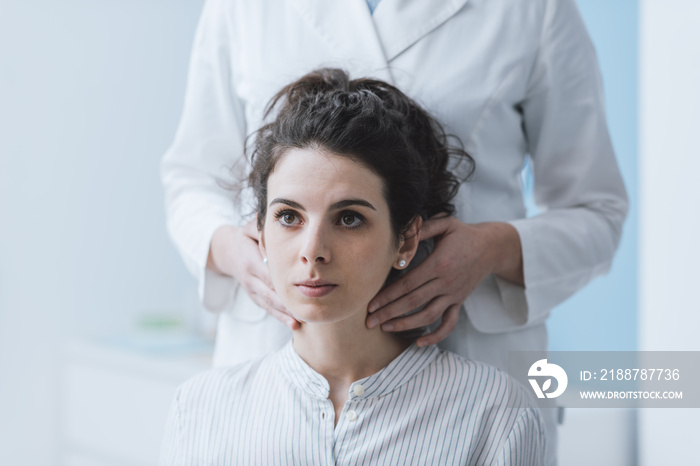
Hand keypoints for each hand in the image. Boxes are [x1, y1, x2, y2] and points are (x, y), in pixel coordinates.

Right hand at [208, 220, 300, 329]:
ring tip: (298, 323)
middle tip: (303, 311)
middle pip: (269, 293)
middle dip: (285, 304)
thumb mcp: (249, 228)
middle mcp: (250, 278)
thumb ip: (261, 230)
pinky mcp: (253, 296)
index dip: (282, 283)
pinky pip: (267, 308)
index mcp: (250, 262)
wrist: (225, 251)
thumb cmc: (244, 237)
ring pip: (268, 304)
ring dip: (284, 315)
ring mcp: (251, 289)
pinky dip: (280, 317)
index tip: (299, 290)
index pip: (268, 274)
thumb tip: (276, 234)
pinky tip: (293, 325)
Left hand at [366, 216, 522, 346]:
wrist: (491, 248)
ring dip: (406, 324)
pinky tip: (420, 343)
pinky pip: (449, 324)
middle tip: (369, 322)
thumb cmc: (463, 234)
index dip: (388, 295)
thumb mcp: (444, 224)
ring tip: (386, 328)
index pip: (408, 284)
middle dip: (389, 313)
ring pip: (428, 316)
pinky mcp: (459, 302)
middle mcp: (446, 282)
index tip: (371, 304)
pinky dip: (436, 336)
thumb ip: (421, 229)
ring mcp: (453, 295)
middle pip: (413, 302)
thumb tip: (399, 236)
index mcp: (438, 264)